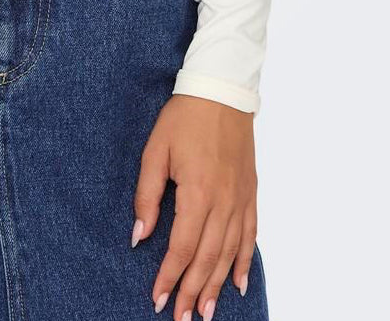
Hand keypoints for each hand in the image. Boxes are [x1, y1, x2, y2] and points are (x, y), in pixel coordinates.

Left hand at [132, 95, 257, 319]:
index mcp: (197, 193)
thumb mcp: (155, 151)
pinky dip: (245, 262)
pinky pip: (250, 236)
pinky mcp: (251, 193)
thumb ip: (147, 196)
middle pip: (208, 258)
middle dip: (192, 292)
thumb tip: (138, 236)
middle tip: (180, 318)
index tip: (156, 299)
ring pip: (229, 254)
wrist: (222, 92)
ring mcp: (241, 199)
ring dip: (217, 286)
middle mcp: (224, 202)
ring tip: (205, 312)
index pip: (182, 247)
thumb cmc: (184, 118)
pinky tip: (240, 283)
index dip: (169, 276)